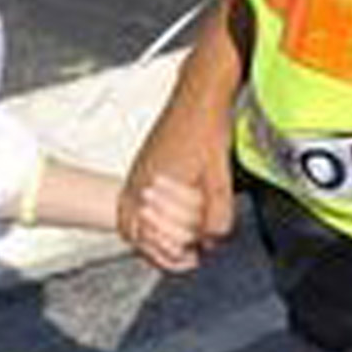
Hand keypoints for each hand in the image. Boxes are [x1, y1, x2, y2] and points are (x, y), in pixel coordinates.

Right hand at [117, 74, 236, 260]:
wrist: (199, 94)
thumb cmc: (207, 127)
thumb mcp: (220, 176)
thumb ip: (217, 213)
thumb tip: (212, 240)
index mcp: (153, 186)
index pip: (152, 238)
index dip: (175, 255)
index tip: (193, 257)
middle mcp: (138, 183)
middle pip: (137, 234)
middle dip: (162, 251)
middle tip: (188, 257)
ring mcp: (136, 176)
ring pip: (131, 221)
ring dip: (152, 239)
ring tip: (178, 248)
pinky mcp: (140, 170)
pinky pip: (132, 206)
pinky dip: (147, 221)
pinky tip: (166, 223)